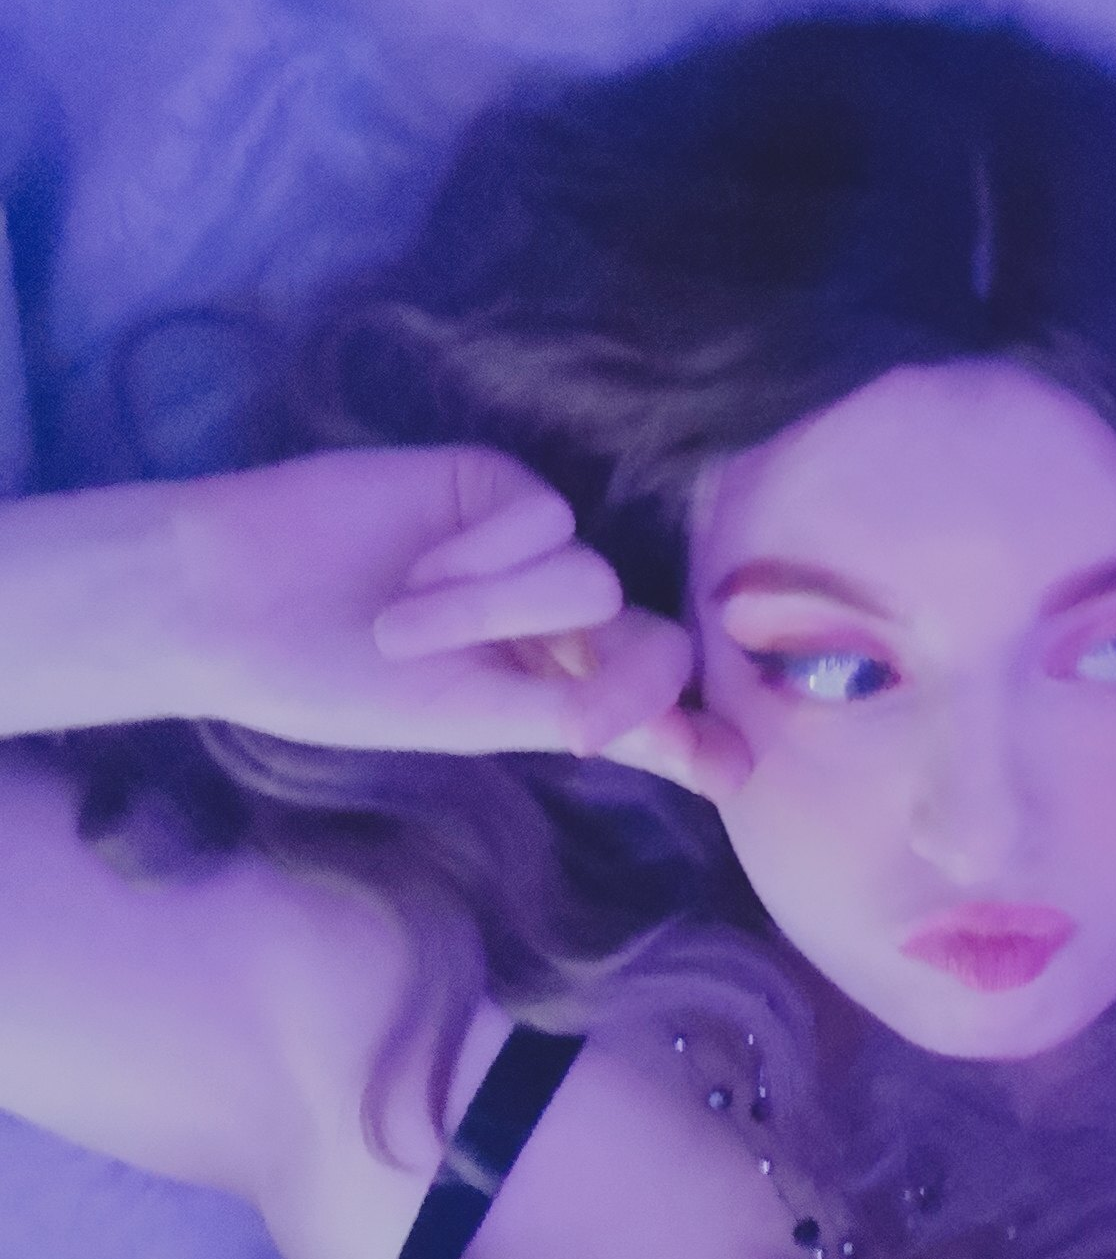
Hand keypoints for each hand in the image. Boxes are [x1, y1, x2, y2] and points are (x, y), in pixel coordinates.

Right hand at [166, 446, 749, 801]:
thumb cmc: (337, 680)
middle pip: (652, 640)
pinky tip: (414, 568)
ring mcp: (530, 552)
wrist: (236, 602)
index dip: (695, 733)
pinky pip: (549, 521)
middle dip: (628, 680)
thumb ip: (588, 717)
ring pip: (593, 584)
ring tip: (401, 625)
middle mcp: (555, 622)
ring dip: (496, 612)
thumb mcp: (469, 717)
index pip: (650, 705)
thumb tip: (714, 756)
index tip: (736, 769)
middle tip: (565, 717)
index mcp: (551, 687)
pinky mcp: (498, 489)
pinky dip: (483, 559)